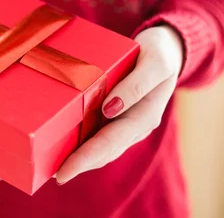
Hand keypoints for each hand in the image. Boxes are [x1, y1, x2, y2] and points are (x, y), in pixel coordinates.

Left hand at [55, 25, 183, 184]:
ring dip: (82, 159)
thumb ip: (136, 85)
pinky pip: (102, 135)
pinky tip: (68, 149)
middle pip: (106, 151)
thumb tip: (110, 109)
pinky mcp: (121, 118)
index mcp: (145, 116)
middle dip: (80, 164)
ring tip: (56, 167)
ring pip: (104, 148)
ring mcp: (129, 124)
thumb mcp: (154, 63)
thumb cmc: (159, 53)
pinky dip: (85, 145)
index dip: (86, 158)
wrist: (167, 48)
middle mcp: (136, 126)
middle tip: (55, 175)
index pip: (111, 142)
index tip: (64, 171)